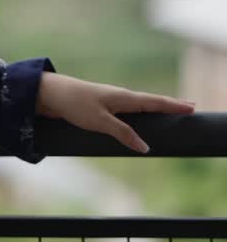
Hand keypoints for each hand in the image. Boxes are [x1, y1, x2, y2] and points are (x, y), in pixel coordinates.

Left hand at [35, 71, 195, 152]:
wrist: (49, 93)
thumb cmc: (75, 104)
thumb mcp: (100, 122)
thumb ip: (123, 133)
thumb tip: (145, 147)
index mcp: (124, 98)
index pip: (155, 102)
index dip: (174, 105)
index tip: (192, 107)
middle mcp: (120, 97)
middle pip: (151, 101)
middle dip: (169, 105)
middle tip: (189, 106)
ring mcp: (111, 100)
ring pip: (139, 105)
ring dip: (155, 108)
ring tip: (169, 111)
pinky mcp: (101, 106)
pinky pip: (127, 110)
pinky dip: (139, 111)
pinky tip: (140, 116)